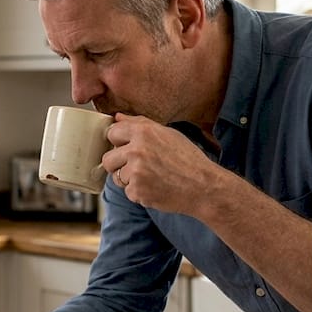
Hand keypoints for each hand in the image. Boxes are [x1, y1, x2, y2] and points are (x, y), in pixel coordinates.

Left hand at [102, 113, 220, 214]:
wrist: (203, 186)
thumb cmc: (188, 160)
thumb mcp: (167, 134)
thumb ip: (139, 124)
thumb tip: (118, 117)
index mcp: (143, 132)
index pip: (112, 133)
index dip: (119, 142)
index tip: (127, 148)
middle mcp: (137, 150)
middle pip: (108, 159)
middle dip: (119, 164)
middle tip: (138, 167)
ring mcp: (135, 172)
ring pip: (116, 177)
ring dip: (129, 180)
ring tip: (151, 177)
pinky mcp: (137, 191)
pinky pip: (128, 192)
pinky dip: (139, 193)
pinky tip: (155, 188)